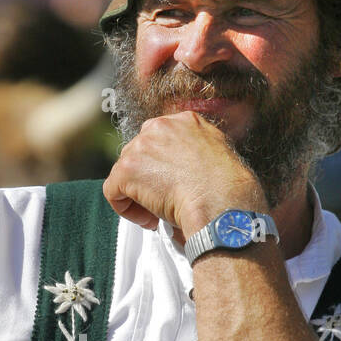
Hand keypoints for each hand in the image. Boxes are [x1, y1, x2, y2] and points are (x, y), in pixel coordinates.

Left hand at [103, 111, 262, 239]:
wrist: (222, 201)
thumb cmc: (228, 190)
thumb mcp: (219, 158)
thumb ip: (199, 153)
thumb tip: (190, 171)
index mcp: (185, 121)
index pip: (159, 142)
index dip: (162, 169)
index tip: (174, 188)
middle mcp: (160, 126)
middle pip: (139, 156)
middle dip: (148, 182)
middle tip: (165, 203)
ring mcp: (141, 146)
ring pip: (125, 174)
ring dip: (139, 197)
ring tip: (159, 214)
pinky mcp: (126, 169)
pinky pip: (113, 192)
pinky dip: (126, 210)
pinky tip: (150, 219)